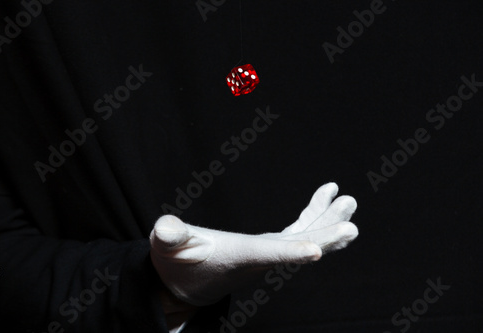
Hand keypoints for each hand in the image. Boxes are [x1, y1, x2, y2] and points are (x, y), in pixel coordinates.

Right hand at [150, 182, 357, 305]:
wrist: (187, 283)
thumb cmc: (176, 264)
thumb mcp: (167, 248)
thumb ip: (169, 237)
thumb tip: (164, 229)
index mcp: (238, 256)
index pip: (266, 255)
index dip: (291, 253)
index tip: (318, 252)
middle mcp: (260, 257)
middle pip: (299, 245)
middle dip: (326, 233)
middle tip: (351, 217)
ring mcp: (268, 251)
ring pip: (306, 236)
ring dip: (328, 220)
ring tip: (348, 201)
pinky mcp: (268, 245)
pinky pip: (298, 230)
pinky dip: (313, 214)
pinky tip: (325, 197)